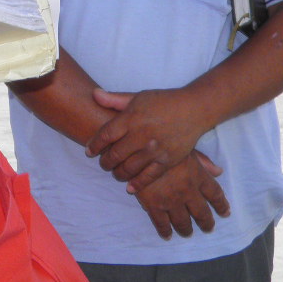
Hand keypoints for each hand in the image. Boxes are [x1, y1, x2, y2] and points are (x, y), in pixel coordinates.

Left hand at [87, 88, 204, 185]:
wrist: (194, 109)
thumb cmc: (163, 101)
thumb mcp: (138, 96)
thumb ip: (114, 99)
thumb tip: (94, 94)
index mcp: (132, 118)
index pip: (105, 135)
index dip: (94, 145)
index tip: (89, 151)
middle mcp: (141, 135)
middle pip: (115, 154)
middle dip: (105, 162)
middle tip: (103, 163)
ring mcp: (155, 149)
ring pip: (129, 168)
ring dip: (118, 173)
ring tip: (116, 172)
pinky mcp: (167, 160)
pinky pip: (149, 176)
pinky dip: (137, 184)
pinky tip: (130, 187)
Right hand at [132, 151, 228, 239]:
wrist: (138, 147)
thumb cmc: (164, 142)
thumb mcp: (186, 148)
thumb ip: (203, 162)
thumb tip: (219, 171)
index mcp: (198, 175)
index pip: (216, 194)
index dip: (222, 205)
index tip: (225, 212)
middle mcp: (188, 191)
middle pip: (202, 213)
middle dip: (206, 223)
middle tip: (208, 228)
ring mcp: (171, 200)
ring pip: (183, 223)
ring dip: (186, 230)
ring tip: (187, 233)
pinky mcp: (153, 205)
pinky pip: (162, 224)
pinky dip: (165, 231)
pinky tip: (167, 235)